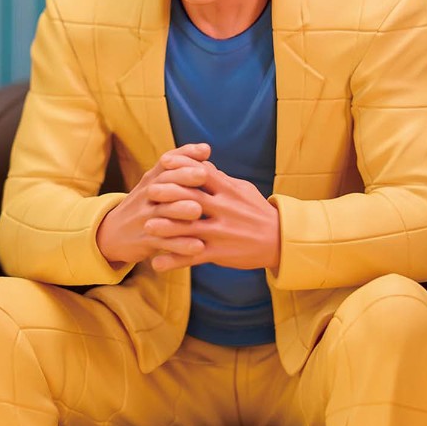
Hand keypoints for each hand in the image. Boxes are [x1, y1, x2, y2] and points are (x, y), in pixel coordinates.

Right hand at [96, 143, 212, 267]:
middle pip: (164, 184)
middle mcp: (147, 196)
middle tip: (203, 175)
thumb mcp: (155, 184)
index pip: (166, 163)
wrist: (111, 234)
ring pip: (163, 212)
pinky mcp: (145, 241)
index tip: (206, 152)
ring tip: (198, 210)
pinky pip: (164, 242)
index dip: (185, 156)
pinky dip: (180, 245)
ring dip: (179, 210)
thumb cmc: (145, 205)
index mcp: (152, 180)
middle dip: (183, 178)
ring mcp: (145, 218)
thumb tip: (207, 148)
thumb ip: (178, 167)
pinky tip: (198, 246)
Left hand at [144, 158, 279, 272]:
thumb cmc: (257, 212)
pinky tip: (157, 263)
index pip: (202, 172)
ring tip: (147, 228)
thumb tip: (202, 164)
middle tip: (148, 193)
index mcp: (228, 190)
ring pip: (189, 228)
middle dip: (168, 194)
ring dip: (166, 228)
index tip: (164, 162)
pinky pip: (193, 257)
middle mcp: (224, 209)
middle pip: (191, 197)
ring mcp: (221, 232)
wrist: (279, 240)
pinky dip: (174, 260)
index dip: (182, 166)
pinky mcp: (220, 253)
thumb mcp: (243, 189)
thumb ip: (221, 179)